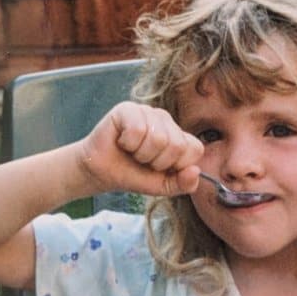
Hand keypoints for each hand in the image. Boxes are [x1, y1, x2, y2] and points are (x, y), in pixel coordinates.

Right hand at [80, 102, 203, 196]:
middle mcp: (166, 120)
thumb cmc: (132, 174)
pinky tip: (121, 142)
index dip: (176, 166)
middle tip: (142, 160)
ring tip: (132, 151)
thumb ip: (184, 184)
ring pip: (158, 138)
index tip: (160, 168)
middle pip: (177, 145)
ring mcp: (147, 111)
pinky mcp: (128, 109)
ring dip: (141, 154)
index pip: (195, 149)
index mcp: (178, 136)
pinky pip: (138, 129)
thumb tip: (196, 171)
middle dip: (157, 162)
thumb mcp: (162, 186)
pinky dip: (128, 143)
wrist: (101, 172)